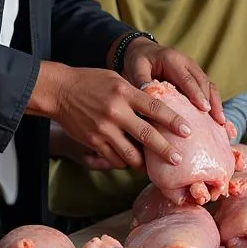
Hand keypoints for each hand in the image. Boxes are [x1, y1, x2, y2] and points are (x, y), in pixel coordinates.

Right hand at [28, 61, 190, 169]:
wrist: (59, 91)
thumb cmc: (91, 82)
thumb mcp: (117, 80)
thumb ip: (136, 94)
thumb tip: (158, 110)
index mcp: (124, 92)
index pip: (155, 107)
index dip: (173, 121)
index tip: (187, 131)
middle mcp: (115, 112)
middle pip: (147, 135)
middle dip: (165, 150)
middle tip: (178, 159)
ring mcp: (103, 129)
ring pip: (130, 154)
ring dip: (144, 163)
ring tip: (153, 167)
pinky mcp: (93, 141)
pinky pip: (114, 158)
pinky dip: (125, 161)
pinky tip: (131, 161)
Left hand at [119, 37, 225, 125]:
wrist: (144, 50)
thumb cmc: (139, 60)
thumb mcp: (136, 68)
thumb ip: (142, 82)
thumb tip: (149, 100)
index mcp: (172, 59)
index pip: (187, 78)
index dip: (197, 94)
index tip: (204, 109)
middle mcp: (187, 63)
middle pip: (203, 82)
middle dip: (212, 101)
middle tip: (218, 120)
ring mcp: (194, 69)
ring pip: (209, 86)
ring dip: (216, 103)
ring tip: (222, 122)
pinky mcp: (196, 77)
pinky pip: (208, 89)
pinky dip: (214, 102)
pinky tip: (217, 119)